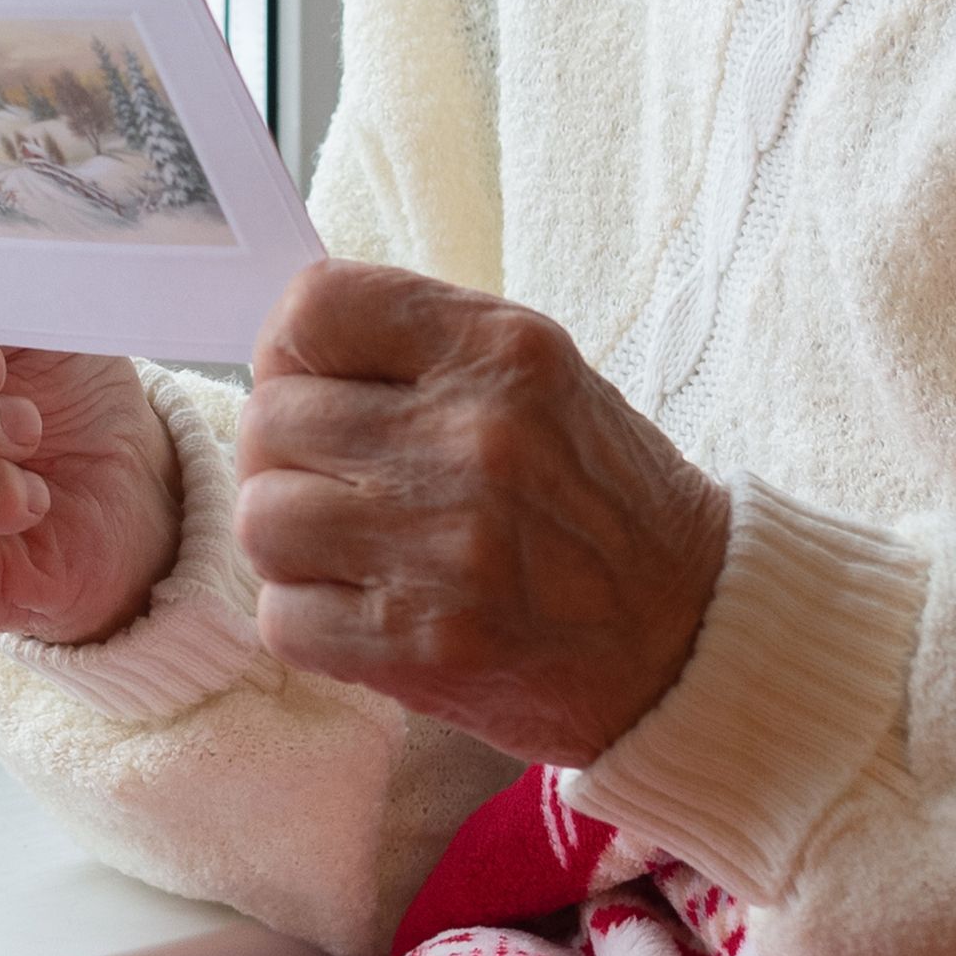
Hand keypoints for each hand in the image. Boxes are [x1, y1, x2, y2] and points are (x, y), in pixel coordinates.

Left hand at [231, 260, 729, 764]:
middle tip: (343, 487)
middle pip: (272, 420)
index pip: (314, 308)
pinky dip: (310, 621)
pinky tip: (370, 614)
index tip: (316, 387)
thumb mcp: (542, 383)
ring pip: (262, 518)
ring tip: (358, 552)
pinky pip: (284, 617)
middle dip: (291, 458)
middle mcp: (474, 439)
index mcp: (502, 353)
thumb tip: (281, 356)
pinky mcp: (423, 647)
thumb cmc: (603, 504)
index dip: (292, 352)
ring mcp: (446, 548)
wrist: (693, 640)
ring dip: (292, 543)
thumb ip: (421, 351)